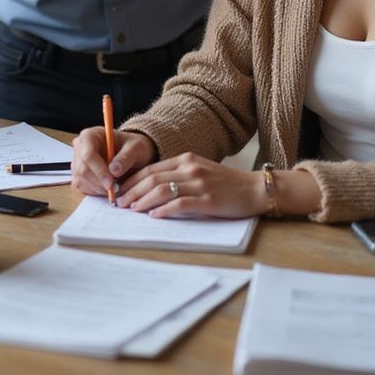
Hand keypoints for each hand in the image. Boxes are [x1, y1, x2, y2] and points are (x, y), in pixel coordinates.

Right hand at [71, 126, 155, 197]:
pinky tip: (108, 187)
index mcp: (91, 135)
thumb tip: (114, 170)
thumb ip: (126, 157)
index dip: (99, 170)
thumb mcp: (136, 148)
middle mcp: (80, 147)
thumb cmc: (132, 147)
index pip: (88, 154)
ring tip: (114, 186)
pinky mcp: (79, 174)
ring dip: (98, 188)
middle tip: (115, 188)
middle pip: (82, 169)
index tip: (111, 182)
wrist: (132, 153)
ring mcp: (78, 161)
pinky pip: (82, 187)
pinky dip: (96, 191)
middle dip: (99, 182)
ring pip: (81, 180)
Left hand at [116, 153, 264, 218]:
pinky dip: (164, 210)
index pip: (151, 168)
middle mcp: (190, 168)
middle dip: (132, 191)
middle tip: (120, 203)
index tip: (120, 190)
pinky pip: (179, 204)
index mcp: (186, 159)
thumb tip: (151, 188)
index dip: (132, 180)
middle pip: (152, 178)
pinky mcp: (207, 199)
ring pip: (161, 189)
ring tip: (132, 210)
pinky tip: (154, 216)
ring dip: (143, 200)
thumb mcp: (200, 171)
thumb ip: (179, 175)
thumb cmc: (226, 183)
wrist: (254, 189)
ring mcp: (199, 183)